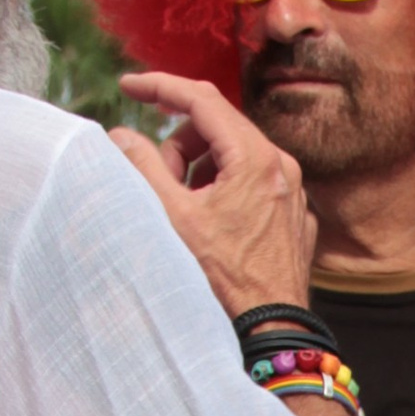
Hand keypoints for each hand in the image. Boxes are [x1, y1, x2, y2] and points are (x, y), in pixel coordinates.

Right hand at [112, 74, 313, 324]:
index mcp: (255, 157)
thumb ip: (143, 166)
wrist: (271, 329)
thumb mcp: (173, 216)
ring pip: (235, 154)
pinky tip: (211, 224)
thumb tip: (121, 135)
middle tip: (159, 179)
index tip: (129, 87)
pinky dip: (224, 189)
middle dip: (179, 143)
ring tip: (186, 208)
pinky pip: (253, 181)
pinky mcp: (293, 213)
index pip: (202, 98)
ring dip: (200, 168)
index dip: (160, 87)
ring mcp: (292, 190)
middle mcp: (282, 165)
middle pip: (218, 125)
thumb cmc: (224, 277)